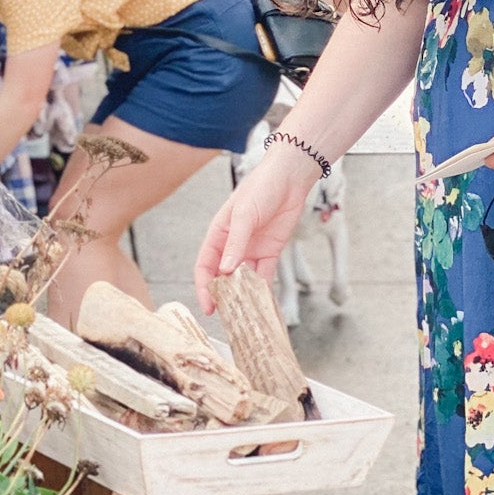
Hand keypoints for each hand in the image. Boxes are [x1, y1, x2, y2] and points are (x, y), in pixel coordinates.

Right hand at [194, 146, 316, 312]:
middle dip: (222, 295)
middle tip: (226, 316)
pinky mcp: (270, 251)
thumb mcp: (244, 214)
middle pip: (222, 275)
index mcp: (218, 233)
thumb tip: (225, 270)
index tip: (208, 305)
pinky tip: (263, 301)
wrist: (290, 178)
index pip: (205, 265)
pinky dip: (263, 288)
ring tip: (245, 313)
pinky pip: (264, 274)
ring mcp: (251, 249)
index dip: (204, 285)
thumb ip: (235, 243)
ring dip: (244, 294)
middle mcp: (233, 244)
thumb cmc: (261, 187)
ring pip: (243, 278)